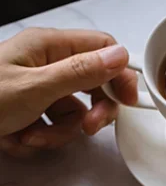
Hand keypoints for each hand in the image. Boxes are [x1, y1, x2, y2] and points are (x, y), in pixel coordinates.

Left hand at [0, 27, 137, 156]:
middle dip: (90, 114)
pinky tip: (18, 139)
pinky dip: (40, 138)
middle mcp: (46, 63)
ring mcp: (38, 88)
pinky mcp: (30, 110)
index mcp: (48, 46)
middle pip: (94, 86)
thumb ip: (82, 72)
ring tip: (31, 136)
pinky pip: (54, 126)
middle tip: (88, 129)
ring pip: (74, 113)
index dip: (120, 75)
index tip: (127, 101)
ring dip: (58, 133)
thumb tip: (120, 56)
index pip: (103, 50)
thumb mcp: (36, 88)